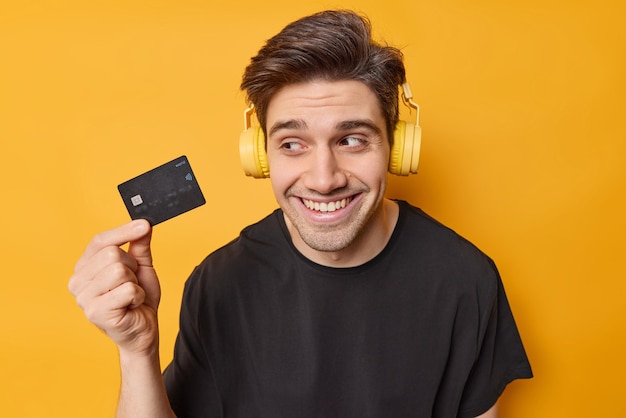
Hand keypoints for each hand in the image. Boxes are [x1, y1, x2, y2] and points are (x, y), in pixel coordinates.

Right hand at [69, 220, 160, 355]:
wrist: (144, 329)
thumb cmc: (138, 299)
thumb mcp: (141, 267)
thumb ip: (139, 245)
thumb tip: (143, 224)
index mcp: (84, 267)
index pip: (100, 240)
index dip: (123, 231)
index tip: (145, 225)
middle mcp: (77, 281)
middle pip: (112, 254)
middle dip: (132, 267)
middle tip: (132, 284)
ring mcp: (84, 298)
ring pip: (119, 270)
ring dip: (134, 283)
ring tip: (130, 296)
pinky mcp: (96, 312)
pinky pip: (127, 289)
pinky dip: (137, 296)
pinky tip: (131, 306)